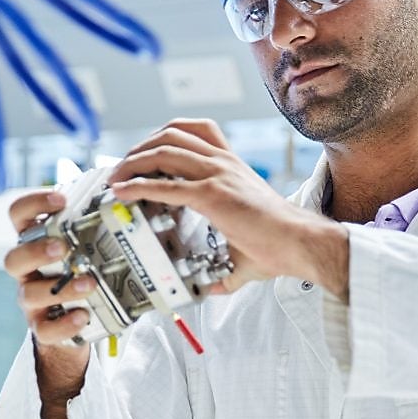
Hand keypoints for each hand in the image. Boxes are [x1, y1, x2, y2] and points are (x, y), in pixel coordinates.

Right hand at [4, 190, 96, 395]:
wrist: (75, 321)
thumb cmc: (79, 272)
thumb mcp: (82, 246)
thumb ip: (92, 225)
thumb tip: (126, 195)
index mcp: (34, 242)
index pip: (18, 215)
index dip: (33, 204)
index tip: (60, 200)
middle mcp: (27, 271)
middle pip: (14, 258)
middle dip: (36, 251)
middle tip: (62, 246)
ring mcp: (31, 300)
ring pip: (29, 295)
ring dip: (61, 288)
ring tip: (89, 283)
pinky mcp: (42, 328)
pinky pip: (45, 330)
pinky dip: (65, 323)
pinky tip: (83, 315)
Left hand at [106, 119, 348, 296]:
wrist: (301, 244)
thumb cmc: (280, 244)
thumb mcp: (245, 242)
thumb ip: (228, 264)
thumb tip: (214, 289)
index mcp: (231, 165)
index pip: (193, 130)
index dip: (161, 136)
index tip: (143, 154)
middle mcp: (223, 162)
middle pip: (171, 134)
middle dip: (139, 147)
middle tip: (122, 168)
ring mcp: (218, 176)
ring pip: (164, 151)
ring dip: (132, 162)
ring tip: (116, 179)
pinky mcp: (212, 196)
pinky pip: (167, 184)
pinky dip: (138, 186)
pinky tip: (124, 194)